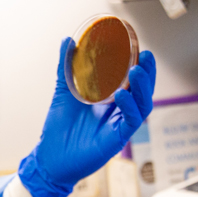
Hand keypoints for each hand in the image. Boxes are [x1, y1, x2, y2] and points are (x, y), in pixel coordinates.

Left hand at [18, 37, 155, 196]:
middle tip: (146, 55)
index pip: (131, 80)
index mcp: (110, 100)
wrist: (50, 156)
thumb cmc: (59, 127)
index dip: (139, 64)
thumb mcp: (64, 90)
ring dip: (143, 87)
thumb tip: (68, 40)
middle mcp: (119, 111)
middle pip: (143, 91)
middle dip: (148, 73)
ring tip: (137, 69)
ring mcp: (119, 125)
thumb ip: (66, 66)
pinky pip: (130, 121)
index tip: (139, 47)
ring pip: (142, 105)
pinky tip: (121, 93)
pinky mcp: (117, 138)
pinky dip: (129, 106)